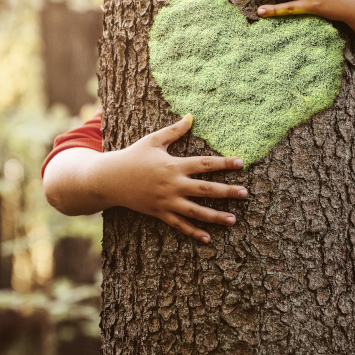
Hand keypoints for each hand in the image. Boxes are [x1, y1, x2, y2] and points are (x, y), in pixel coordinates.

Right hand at [94, 114, 246, 242]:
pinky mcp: (159, 213)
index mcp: (174, 165)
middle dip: (227, 191)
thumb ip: (174, 131)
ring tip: (233, 219)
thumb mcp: (153, 140)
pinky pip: (179, 225)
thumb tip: (191, 116)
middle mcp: (173, 185)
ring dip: (215, 216)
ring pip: (195, 211)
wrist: (109, 179)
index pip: (204, 164)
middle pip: (205, 189)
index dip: (224, 163)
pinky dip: (193, 232)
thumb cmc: (132, 156)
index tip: (241, 163)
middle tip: (245, 193)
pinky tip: (207, 238)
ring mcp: (166, 201)